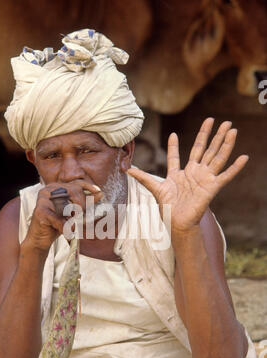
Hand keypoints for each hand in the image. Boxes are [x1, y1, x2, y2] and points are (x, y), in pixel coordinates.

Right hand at [24, 180, 102, 251]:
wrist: (41, 238)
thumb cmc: (57, 223)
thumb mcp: (73, 212)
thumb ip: (85, 203)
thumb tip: (100, 194)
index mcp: (57, 187)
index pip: (76, 184)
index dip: (88, 187)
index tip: (99, 192)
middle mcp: (49, 189)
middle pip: (74, 192)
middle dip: (82, 206)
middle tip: (81, 217)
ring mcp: (43, 199)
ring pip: (67, 206)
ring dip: (72, 218)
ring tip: (70, 224)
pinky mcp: (40, 210)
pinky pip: (59, 219)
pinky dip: (65, 227)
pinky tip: (66, 232)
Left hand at [127, 118, 248, 232]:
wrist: (178, 223)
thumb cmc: (168, 209)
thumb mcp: (156, 189)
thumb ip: (144, 178)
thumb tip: (128, 170)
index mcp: (178, 175)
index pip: (176, 157)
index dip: (173, 147)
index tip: (172, 135)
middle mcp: (193, 174)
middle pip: (203, 149)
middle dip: (210, 134)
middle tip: (216, 119)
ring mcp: (204, 179)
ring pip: (216, 157)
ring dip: (224, 143)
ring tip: (231, 128)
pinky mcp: (212, 188)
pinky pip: (226, 176)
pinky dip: (235, 167)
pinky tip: (244, 157)